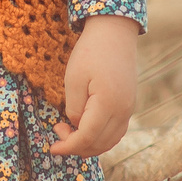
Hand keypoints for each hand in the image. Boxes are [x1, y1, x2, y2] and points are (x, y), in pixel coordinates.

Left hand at [47, 15, 140, 157]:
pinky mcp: (129, 104)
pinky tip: (86, 130)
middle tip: (57, 132)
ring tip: (69, 134)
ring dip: (90, 145)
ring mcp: (129, 108)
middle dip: (77, 146)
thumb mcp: (73, 79)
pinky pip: (116, 130)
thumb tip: (76, 126)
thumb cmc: (90, 53)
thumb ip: (74, 108)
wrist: (114, 33)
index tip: (52, 148)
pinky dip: (101, 137)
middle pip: (100, 143)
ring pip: (111, 140)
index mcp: (108, 104)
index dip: (69, 146)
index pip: (88, 137)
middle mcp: (123, 111)